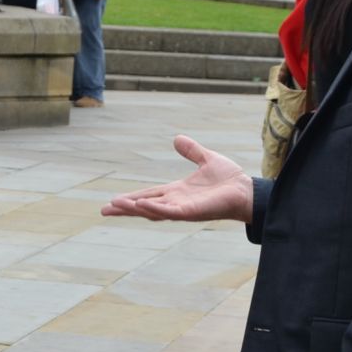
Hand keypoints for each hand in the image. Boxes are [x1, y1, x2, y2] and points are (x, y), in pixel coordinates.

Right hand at [101, 135, 253, 222]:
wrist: (247, 190)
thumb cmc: (229, 179)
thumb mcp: (206, 159)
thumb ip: (191, 151)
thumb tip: (177, 138)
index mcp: (177, 192)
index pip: (149, 195)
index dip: (132, 198)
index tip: (114, 200)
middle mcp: (176, 202)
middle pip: (145, 206)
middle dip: (125, 208)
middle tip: (105, 210)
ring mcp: (182, 209)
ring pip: (152, 210)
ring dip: (134, 209)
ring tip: (115, 206)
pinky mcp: (191, 212)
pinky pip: (168, 212)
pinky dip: (153, 209)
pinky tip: (140, 206)